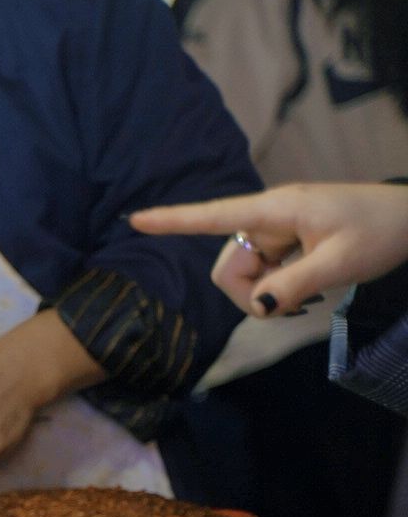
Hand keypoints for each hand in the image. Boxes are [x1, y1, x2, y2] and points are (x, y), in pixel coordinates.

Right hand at [130, 183, 407, 316]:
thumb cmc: (381, 231)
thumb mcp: (341, 263)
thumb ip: (294, 285)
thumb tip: (256, 305)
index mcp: (275, 211)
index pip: (213, 215)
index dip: (173, 221)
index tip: (135, 220)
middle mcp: (267, 217)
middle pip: (228, 264)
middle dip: (249, 293)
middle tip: (292, 305)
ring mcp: (276, 231)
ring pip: (245, 273)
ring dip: (267, 293)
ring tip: (309, 293)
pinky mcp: (286, 242)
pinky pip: (264, 272)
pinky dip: (279, 287)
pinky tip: (308, 286)